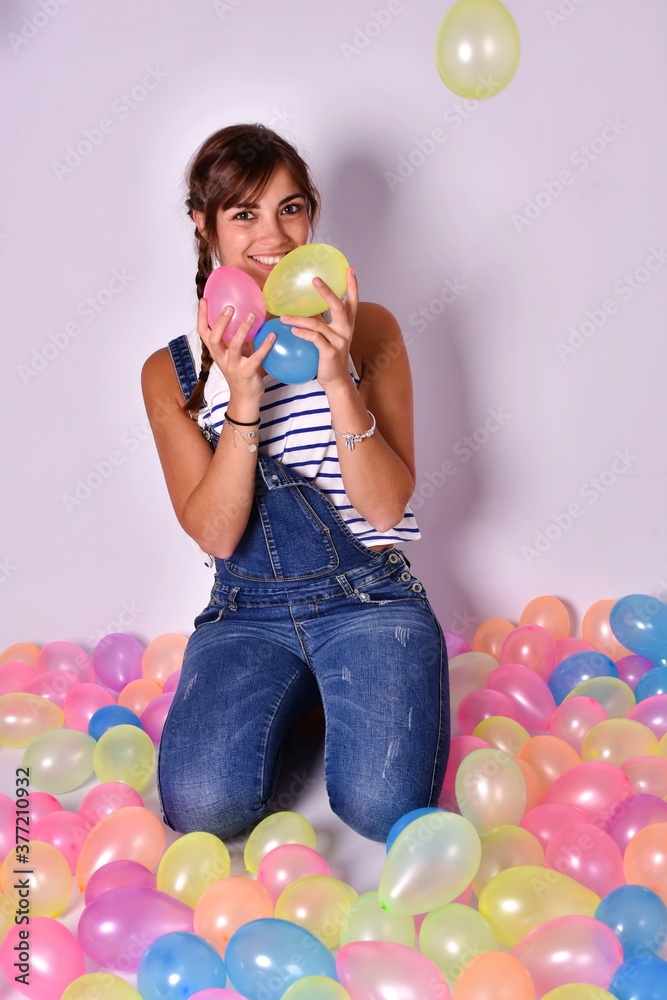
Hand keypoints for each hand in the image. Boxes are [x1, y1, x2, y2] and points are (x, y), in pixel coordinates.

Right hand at [197, 299, 274, 403]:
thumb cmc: (240, 373)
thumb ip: (236, 339)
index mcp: (216, 352)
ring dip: (242, 329)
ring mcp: (233, 366)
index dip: (201, 316)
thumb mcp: (234, 354)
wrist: (244, 398)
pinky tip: (272, 336)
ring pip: (235, 345)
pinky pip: (257, 357)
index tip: (204, 300)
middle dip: (220, 322)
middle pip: (214, 338)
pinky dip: (265, 345)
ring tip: (251, 315)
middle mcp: (222, 358)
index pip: (203, 332)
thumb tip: (245, 316)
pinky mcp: (247, 372)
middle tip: (229, 307)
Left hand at [280, 266, 358, 388]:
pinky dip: (303, 333)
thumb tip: (304, 304)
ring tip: (283, 317)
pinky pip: (315, 339)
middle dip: (327, 292)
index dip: (352, 285)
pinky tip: (292, 330)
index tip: (349, 268)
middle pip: (339, 307)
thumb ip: (321, 320)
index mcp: (347, 324)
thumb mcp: (328, 335)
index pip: (352, 301)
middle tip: (315, 279)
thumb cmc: (329, 355)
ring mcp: (339, 341)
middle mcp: (346, 330)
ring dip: (299, 319)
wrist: (336, 379)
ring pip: (318, 324)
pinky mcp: (330, 352)